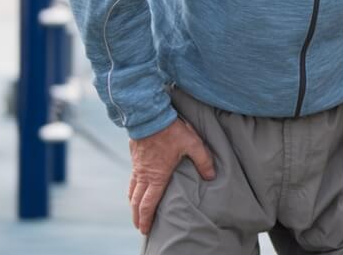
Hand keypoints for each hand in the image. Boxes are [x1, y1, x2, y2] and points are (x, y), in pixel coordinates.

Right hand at [127, 118, 215, 234]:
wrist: (149, 114)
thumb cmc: (171, 130)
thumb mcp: (193, 144)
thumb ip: (203, 161)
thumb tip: (211, 177)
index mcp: (157, 176)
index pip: (149, 203)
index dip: (146, 218)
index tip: (146, 229)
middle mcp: (144, 174)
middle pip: (136, 201)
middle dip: (137, 216)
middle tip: (140, 227)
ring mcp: (137, 166)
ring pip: (132, 190)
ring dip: (133, 203)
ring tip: (136, 211)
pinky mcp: (134, 157)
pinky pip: (132, 177)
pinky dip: (132, 188)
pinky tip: (137, 187)